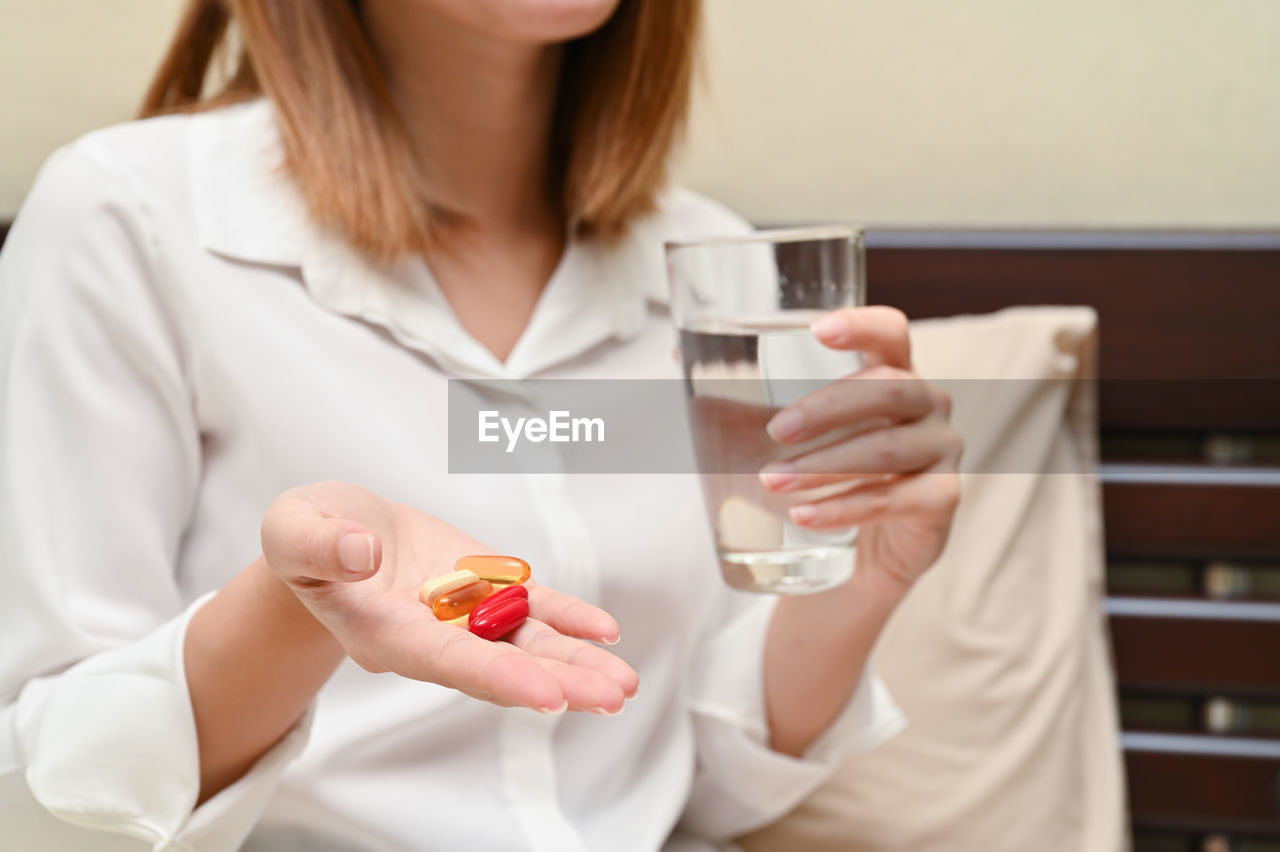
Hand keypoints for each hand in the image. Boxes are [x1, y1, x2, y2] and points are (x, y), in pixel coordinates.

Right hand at [259, 482, 636, 713]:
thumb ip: (319, 544)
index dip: (497, 676)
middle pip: (498, 664)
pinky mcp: (481, 587)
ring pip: (524, 642)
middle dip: (556, 682)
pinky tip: (604, 633)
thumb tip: (360, 552)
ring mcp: (460, 615)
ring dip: (574, 662)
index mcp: (381, 632)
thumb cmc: (305, 535)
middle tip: (610, 698)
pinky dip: (566, 619)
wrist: (331, 532)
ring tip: (622, 685)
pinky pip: (530, 607)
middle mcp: (429, 636)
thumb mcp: (293, 530)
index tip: (546, 695)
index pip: (445, 660)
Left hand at [758, 307, 962, 595]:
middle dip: (827, 408)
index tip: (817, 331)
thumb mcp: (783, 435)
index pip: (891, 332)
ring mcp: (943, 452)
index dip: (861, 325)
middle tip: (774, 431)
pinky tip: (804, 517)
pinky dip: (847, 507)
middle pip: (889, 387)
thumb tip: (677, 351)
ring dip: (826, 464)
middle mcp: (928, 404)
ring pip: (889, 448)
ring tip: (773, 481)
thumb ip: (740, 398)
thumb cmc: (821, 477)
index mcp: (892, 372)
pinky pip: (898, 499)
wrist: (855, 558)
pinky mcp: (942, 501)